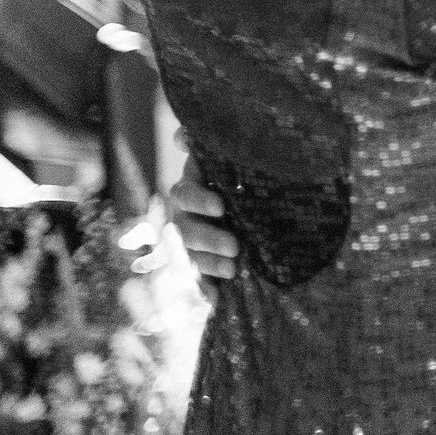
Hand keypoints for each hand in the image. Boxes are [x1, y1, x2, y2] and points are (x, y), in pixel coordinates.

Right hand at [167, 145, 238, 299]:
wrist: (253, 202)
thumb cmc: (238, 174)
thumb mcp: (227, 159)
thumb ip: (203, 145)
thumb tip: (182, 135)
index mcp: (191, 189)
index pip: (185, 194)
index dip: (200, 200)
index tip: (221, 206)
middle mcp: (186, 216)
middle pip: (187, 229)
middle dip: (209, 239)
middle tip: (235, 246)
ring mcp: (193, 242)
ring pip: (191, 255)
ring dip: (209, 264)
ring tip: (234, 269)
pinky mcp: (202, 265)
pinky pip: (197, 280)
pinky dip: (206, 290)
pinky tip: (216, 299)